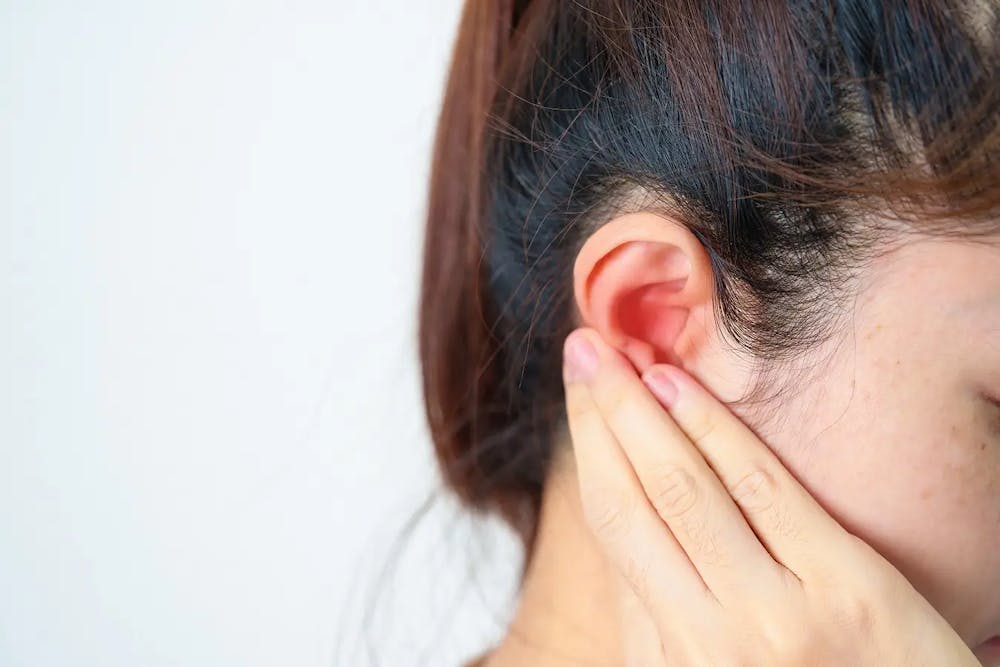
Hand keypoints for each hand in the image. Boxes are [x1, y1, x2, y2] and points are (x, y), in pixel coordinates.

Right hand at [560, 327, 980, 665]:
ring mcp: (776, 617)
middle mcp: (709, 642)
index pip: (614, 527)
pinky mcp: (846, 589)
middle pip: (634, 500)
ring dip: (639, 409)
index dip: (589, 448)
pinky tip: (679, 386)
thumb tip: (626, 509)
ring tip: (615, 351)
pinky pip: (762, 491)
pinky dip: (713, 431)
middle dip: (599, 415)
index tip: (578, 392)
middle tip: (580, 350)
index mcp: (669, 658)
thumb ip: (664, 610)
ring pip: (684, 488)